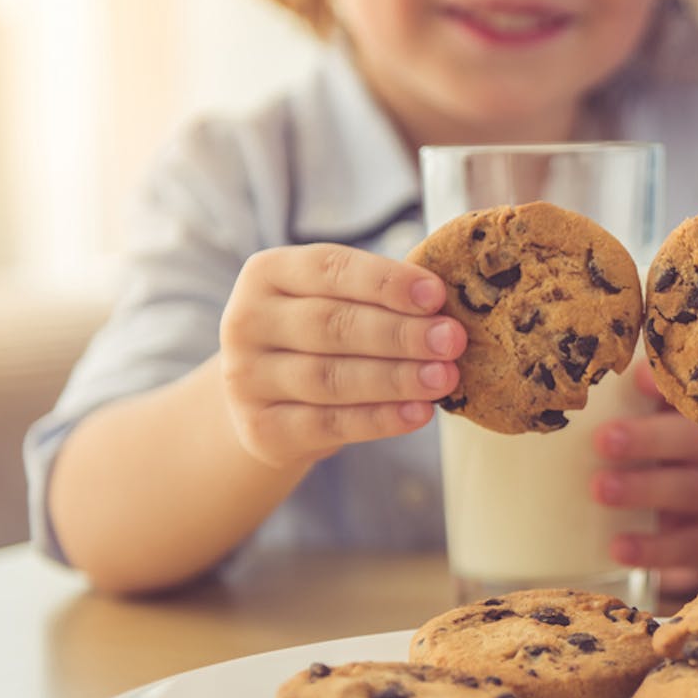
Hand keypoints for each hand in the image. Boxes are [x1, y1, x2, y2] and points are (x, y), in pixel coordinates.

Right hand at [218, 244, 463, 467]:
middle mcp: (246, 320)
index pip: (329, 268)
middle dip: (400, 333)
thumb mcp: (336, 303)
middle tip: (452, 341)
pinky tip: (418, 413)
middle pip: (331, 324)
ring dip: (395, 378)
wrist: (271, 403)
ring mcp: (246, 378)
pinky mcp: (260, 429)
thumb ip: (379, 297)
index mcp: (267, 272)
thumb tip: (446, 306)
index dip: (385, 281)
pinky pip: (327, 424)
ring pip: (330, 378)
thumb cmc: (321, 339)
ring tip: (444, 378)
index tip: (436, 295)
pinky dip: (379, 419)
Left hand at [591, 363, 697, 594]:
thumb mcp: (628, 445)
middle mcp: (696, 455)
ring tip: (600, 490)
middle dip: (645, 437)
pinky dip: (653, 548)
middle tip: (602, 440)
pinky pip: (686, 545)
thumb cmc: (644, 475)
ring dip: (643, 488)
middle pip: (685, 438)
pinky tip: (618, 548)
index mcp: (676, 422)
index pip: (676, 394)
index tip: (634, 377)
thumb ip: (583, 428)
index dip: (661, 383)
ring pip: (688, 489)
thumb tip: (499, 428)